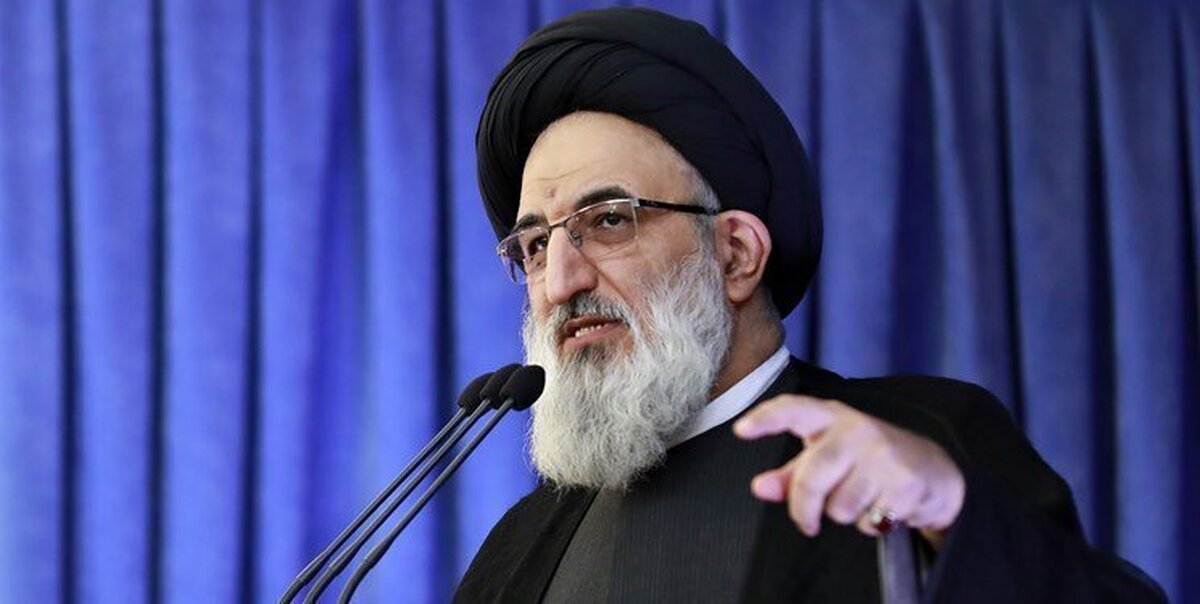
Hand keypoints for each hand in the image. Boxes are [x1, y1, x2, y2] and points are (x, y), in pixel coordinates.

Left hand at [733, 394, 964, 547]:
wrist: (934, 471)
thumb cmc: (868, 461)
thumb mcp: (828, 458)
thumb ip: (791, 474)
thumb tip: (760, 487)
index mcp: (832, 417)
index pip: (794, 409)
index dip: (766, 418)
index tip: (740, 429)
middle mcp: (858, 429)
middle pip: (812, 478)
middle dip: (803, 509)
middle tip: (807, 521)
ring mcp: (884, 455)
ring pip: (839, 506)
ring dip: (844, 514)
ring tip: (862, 499)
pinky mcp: (906, 483)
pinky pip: (867, 520)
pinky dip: (869, 523)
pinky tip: (881, 506)